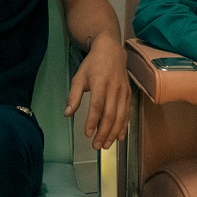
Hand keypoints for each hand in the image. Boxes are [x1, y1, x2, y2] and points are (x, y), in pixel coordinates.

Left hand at [64, 35, 130, 150]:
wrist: (111, 50)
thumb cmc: (93, 64)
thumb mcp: (79, 76)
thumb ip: (74, 96)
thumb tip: (67, 113)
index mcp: (101, 82)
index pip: (97, 105)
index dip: (93, 121)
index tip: (88, 134)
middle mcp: (114, 88)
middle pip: (110, 114)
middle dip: (103, 132)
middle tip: (96, 145)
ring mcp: (124, 92)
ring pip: (120, 116)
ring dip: (113, 133)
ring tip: (106, 145)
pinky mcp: (129, 95)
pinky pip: (127, 113)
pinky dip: (123, 127)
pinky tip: (119, 137)